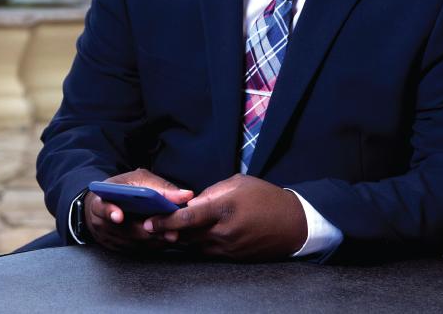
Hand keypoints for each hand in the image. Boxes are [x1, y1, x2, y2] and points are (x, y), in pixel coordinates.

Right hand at [83, 169, 193, 252]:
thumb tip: (186, 195)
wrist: (106, 202)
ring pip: (133, 243)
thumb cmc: (124, 188)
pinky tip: (165, 239)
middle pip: (124, 230)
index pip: (101, 207)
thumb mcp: (138, 180)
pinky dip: (151, 245)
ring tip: (172, 235)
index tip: (119, 216)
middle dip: (147, 231)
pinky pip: (136, 250)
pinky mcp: (117, 248)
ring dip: (153, 240)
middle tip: (169, 231)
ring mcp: (108, 238)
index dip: (110, 212)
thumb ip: (160, 187)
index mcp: (101, 201)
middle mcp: (100, 222)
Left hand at [143, 174, 306, 259]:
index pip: (187, 217)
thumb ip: (211, 193)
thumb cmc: (266, 197)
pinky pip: (206, 252)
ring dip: (180, 239)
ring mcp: (228, 248)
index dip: (165, 220)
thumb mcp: (238, 184)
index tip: (149, 220)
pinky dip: (196, 245)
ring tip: (166, 230)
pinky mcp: (232, 258)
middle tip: (149, 224)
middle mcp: (224, 231)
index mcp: (224, 208)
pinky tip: (190, 237)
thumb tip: (190, 203)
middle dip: (167, 231)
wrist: (293, 224)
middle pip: (185, 235)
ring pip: (194, 245)